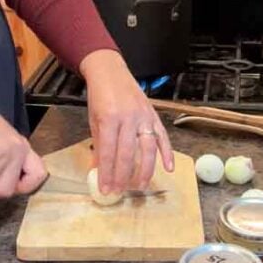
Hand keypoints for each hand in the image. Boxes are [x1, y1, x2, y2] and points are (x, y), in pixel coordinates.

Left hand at [81, 50, 173, 192]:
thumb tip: (97, 170)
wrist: (110, 71)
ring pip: (147, 149)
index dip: (107, 173)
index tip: (106, 189)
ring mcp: (144, 117)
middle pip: (128, 154)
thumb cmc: (100, 95)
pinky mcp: (154, 115)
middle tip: (120, 191)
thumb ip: (98, 146)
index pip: (108, 153)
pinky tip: (169, 168)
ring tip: (140, 186)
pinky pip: (163, 137)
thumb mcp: (93, 120)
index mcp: (109, 119)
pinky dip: (167, 153)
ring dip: (145, 170)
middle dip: (123, 176)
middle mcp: (128, 118)